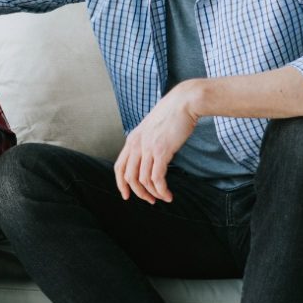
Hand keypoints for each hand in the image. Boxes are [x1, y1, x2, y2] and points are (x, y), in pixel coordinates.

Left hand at [113, 80, 204, 203]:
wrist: (183, 102)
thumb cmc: (171, 115)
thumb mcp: (151, 128)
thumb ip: (146, 142)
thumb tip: (149, 157)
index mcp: (132, 140)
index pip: (119, 167)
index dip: (121, 184)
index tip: (127, 195)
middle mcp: (136, 145)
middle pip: (129, 177)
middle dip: (138, 193)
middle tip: (150, 200)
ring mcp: (147, 148)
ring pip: (143, 180)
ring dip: (153, 194)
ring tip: (163, 198)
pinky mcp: (161, 151)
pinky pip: (157, 178)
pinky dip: (161, 190)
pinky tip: (168, 194)